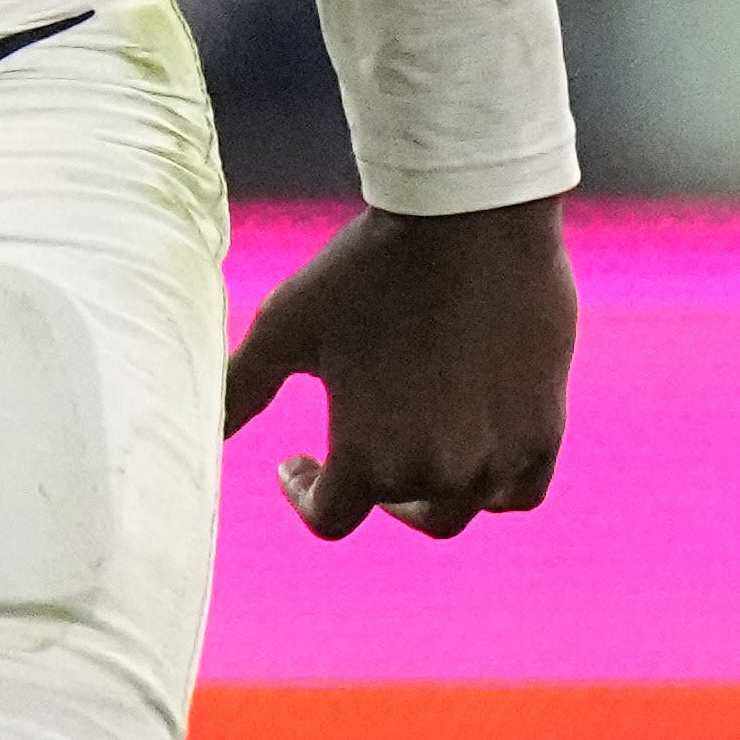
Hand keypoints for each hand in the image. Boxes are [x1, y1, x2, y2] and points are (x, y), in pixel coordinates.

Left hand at [223, 197, 570, 539]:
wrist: (469, 221)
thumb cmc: (365, 271)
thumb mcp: (284, 329)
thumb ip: (238, 391)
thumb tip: (194, 429)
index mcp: (367, 456)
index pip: (330, 517)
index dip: (303, 494)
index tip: (295, 460)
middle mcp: (439, 471)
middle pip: (395, 506)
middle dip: (366, 484)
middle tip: (352, 450)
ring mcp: (500, 458)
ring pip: (459, 507)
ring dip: (428, 489)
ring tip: (408, 451)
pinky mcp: (545, 433)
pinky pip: (517, 492)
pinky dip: (490, 486)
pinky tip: (467, 451)